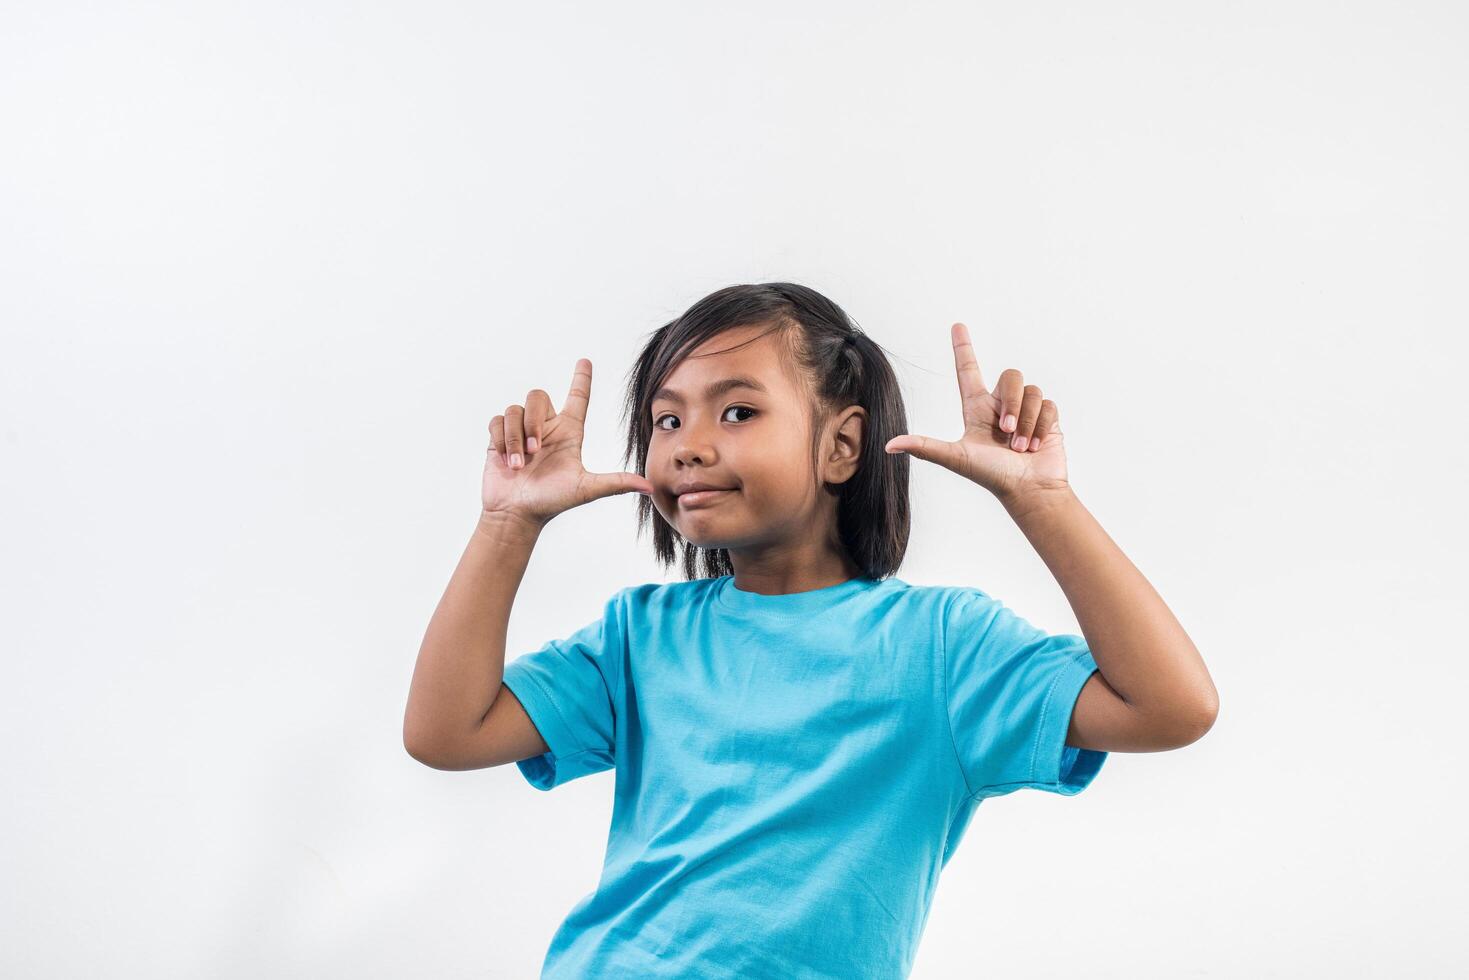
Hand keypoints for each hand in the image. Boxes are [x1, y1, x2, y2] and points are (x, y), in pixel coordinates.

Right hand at [482, 358, 653, 527]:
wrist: (517, 514)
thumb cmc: (551, 501)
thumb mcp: (586, 489)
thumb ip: (616, 483)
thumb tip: (650, 487)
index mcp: (568, 432)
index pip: (577, 397)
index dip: (581, 378)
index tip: (585, 360)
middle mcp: (546, 427)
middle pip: (537, 395)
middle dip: (534, 421)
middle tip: (535, 451)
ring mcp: (521, 431)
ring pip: (515, 410)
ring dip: (515, 438)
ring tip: (520, 464)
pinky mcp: (499, 438)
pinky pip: (497, 420)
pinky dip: (500, 441)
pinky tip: (505, 461)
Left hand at [884, 322, 1069, 501]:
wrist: (1029, 490)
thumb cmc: (993, 476)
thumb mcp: (956, 457)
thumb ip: (925, 447)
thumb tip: (888, 445)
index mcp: (977, 409)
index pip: (968, 370)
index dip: (963, 348)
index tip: (957, 325)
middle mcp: (1000, 405)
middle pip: (1010, 376)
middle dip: (1011, 404)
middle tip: (1006, 433)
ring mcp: (1024, 410)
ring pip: (1031, 391)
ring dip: (1026, 422)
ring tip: (1020, 448)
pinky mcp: (1046, 417)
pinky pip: (1048, 405)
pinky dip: (1041, 427)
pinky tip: (1037, 446)